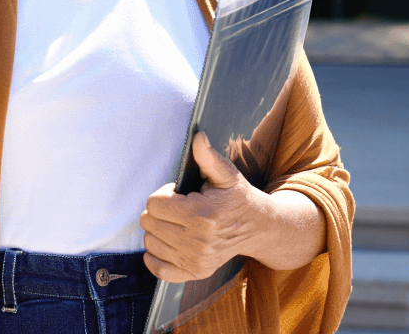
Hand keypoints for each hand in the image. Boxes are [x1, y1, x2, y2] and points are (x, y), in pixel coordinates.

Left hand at [139, 133, 265, 281]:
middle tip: (178, 208)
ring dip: (158, 230)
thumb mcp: (227, 175)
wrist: (259, 228)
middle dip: (159, 211)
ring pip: (150, 242)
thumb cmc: (239, 198)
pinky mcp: (196, 272)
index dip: (164, 194)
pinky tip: (167, 242)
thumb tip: (198, 137)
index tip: (179, 194)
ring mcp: (197, 260)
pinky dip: (155, 256)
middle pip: (149, 222)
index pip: (155, 203)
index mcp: (202, 214)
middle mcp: (199, 241)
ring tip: (177, 223)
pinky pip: (158, 269)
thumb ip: (208, 157)